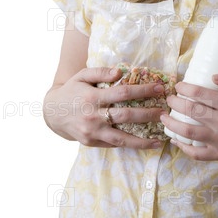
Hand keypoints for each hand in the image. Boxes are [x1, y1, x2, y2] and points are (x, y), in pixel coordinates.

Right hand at [43, 67, 166, 148]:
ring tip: (160, 140)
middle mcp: (93, 116)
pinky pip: (114, 145)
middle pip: (126, 116)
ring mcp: (92, 132)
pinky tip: (144, 144)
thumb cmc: (72, 90)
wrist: (52, 113)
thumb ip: (101, 72)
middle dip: (148, 114)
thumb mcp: (82, 75)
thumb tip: (121, 72)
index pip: (123, 93)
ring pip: (121, 139)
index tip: (159, 89)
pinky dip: (130, 145)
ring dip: (143, 140)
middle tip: (165, 113)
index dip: (143, 91)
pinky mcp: (91, 143)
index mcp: (92, 96)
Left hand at [162, 69, 217, 160]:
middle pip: (191, 111)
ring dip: (172, 124)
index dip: (185, 88)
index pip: (201, 94)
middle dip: (175, 103)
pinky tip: (174, 139)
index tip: (178, 86)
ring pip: (189, 132)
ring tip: (163, 117)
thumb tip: (213, 76)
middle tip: (169, 99)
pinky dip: (183, 147)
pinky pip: (196, 153)